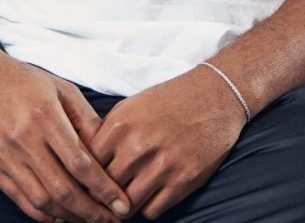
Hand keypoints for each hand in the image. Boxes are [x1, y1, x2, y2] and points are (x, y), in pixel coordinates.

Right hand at [0, 43, 131, 222]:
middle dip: (91, 211)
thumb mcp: (62, 88)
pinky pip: (21, 200)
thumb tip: (108, 150)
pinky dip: (44, 214)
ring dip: (70, 216)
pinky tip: (62, 216)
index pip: (80, 163)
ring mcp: (4, 157)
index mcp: (45, 116)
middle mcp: (24, 140)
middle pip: (62, 189)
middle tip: (112, 221)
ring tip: (91, 219)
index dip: (103, 188)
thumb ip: (85, 119)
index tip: (121, 204)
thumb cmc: (24, 80)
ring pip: (42, 201)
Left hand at [90, 65, 246, 219]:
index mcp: (121, 123)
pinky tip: (153, 193)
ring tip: (129, 198)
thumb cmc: (172, 99)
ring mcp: (163, 164)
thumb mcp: (133, 105)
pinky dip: (150, 206)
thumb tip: (86, 162)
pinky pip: (152, 211)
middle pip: (106, 187)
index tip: (91, 180)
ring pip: (127, 205)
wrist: (217, 94)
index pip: (88, 164)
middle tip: (108, 196)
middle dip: (106, 193)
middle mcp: (139, 145)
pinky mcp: (184, 180)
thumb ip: (109, 132)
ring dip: (127, 204)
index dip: (88, 174)